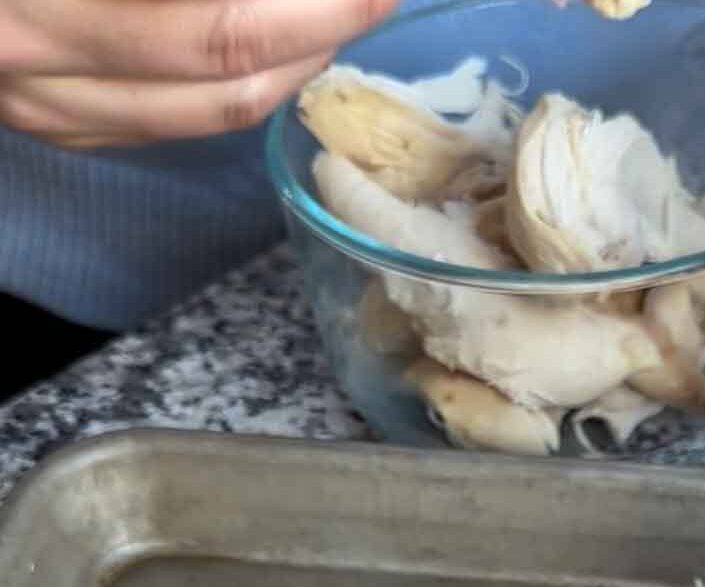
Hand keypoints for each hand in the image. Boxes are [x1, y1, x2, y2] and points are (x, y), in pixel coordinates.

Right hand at [0, 0, 396, 148]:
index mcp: (35, 3)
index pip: (216, 28)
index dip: (318, 0)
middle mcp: (30, 63)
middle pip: (224, 83)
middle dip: (323, 31)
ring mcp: (32, 103)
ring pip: (200, 118)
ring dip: (288, 67)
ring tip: (339, 13)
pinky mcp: (37, 117)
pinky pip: (157, 122)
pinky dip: (226, 87)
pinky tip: (268, 42)